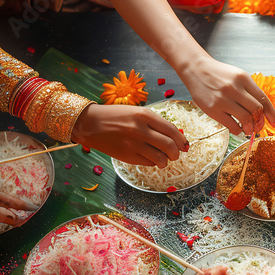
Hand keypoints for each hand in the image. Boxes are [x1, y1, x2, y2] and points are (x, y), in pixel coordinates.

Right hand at [72, 104, 188, 167]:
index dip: (182, 140)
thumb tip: (176, 138)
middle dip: (177, 153)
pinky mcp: (126, 156)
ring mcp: (132, 144)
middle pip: (170, 146)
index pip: (172, 130)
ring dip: (166, 161)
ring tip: (164, 159)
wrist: (90, 123)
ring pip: (161, 158)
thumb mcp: (137, 112)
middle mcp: (140, 129)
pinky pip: (148, 163)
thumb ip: (156, 123)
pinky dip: (154, 162)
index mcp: (145, 115)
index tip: (185, 145)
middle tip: (176, 154)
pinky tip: (151, 158)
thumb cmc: (117, 116)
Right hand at [178, 56, 274, 136]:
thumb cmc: (219, 74)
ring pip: (246, 119)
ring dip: (250, 128)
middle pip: (257, 110)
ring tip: (249, 129)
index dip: (272, 113)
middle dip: (261, 122)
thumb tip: (264, 110)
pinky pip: (232, 125)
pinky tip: (237, 128)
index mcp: (244, 78)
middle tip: (259, 126)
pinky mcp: (213, 109)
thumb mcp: (238, 76)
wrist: (196, 69)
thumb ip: (250, 90)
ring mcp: (223, 99)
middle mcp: (234, 88)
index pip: (263, 99)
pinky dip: (238, 130)